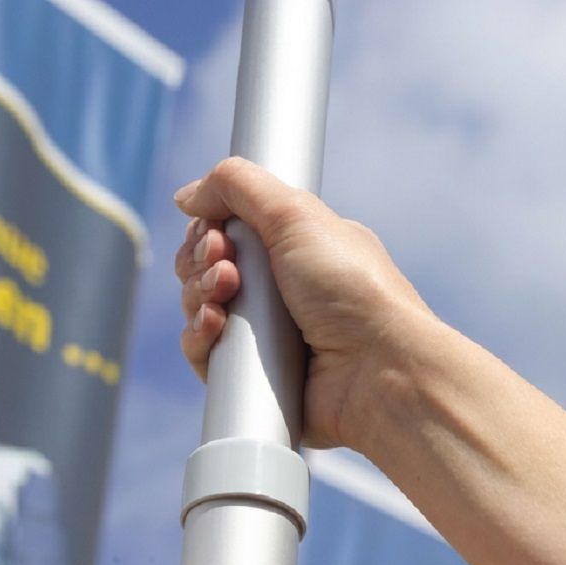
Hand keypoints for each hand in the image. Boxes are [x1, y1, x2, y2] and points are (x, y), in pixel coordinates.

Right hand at [174, 157, 433, 451]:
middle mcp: (282, 289)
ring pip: (199, 308)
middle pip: (207, 266)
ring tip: (226, 293)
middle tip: (225, 264)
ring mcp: (267, 335)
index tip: (218, 232)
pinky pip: (204, 354)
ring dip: (198, 293)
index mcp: (297, 248)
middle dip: (202, 260)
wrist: (378, 369)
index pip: (229, 229)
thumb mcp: (297, 214)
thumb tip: (187, 195)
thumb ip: (238, 186)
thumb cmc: (352, 289)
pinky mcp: (255, 378)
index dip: (210, 228)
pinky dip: (200, 337)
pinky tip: (215, 326)